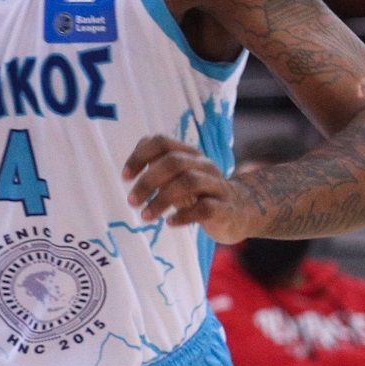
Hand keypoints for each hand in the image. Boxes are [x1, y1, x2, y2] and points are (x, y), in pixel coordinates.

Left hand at [122, 135, 254, 242]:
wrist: (239, 212)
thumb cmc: (199, 193)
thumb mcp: (177, 178)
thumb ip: (157, 168)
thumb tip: (130, 168)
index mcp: (189, 154)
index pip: (162, 142)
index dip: (140, 156)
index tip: (125, 177)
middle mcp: (204, 165)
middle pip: (174, 162)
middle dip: (148, 182)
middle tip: (132, 201)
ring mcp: (217, 186)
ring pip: (189, 182)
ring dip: (161, 200)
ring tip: (145, 216)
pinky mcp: (225, 208)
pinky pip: (205, 208)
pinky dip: (184, 216)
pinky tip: (169, 223)